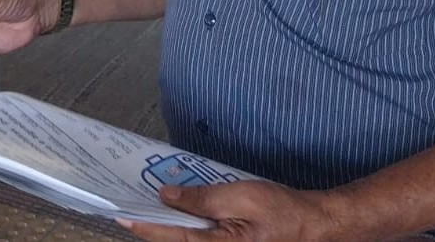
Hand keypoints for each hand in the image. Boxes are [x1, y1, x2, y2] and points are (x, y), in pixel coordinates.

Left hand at [115, 180, 341, 241]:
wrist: (313, 228)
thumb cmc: (280, 211)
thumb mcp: (239, 196)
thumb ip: (201, 199)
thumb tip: (167, 197)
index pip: (171, 237)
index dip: (144, 225)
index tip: (121, 215)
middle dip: (153, 227)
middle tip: (130, 207)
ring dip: (168, 229)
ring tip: (149, 208)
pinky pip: (200, 241)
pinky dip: (186, 230)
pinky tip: (179, 214)